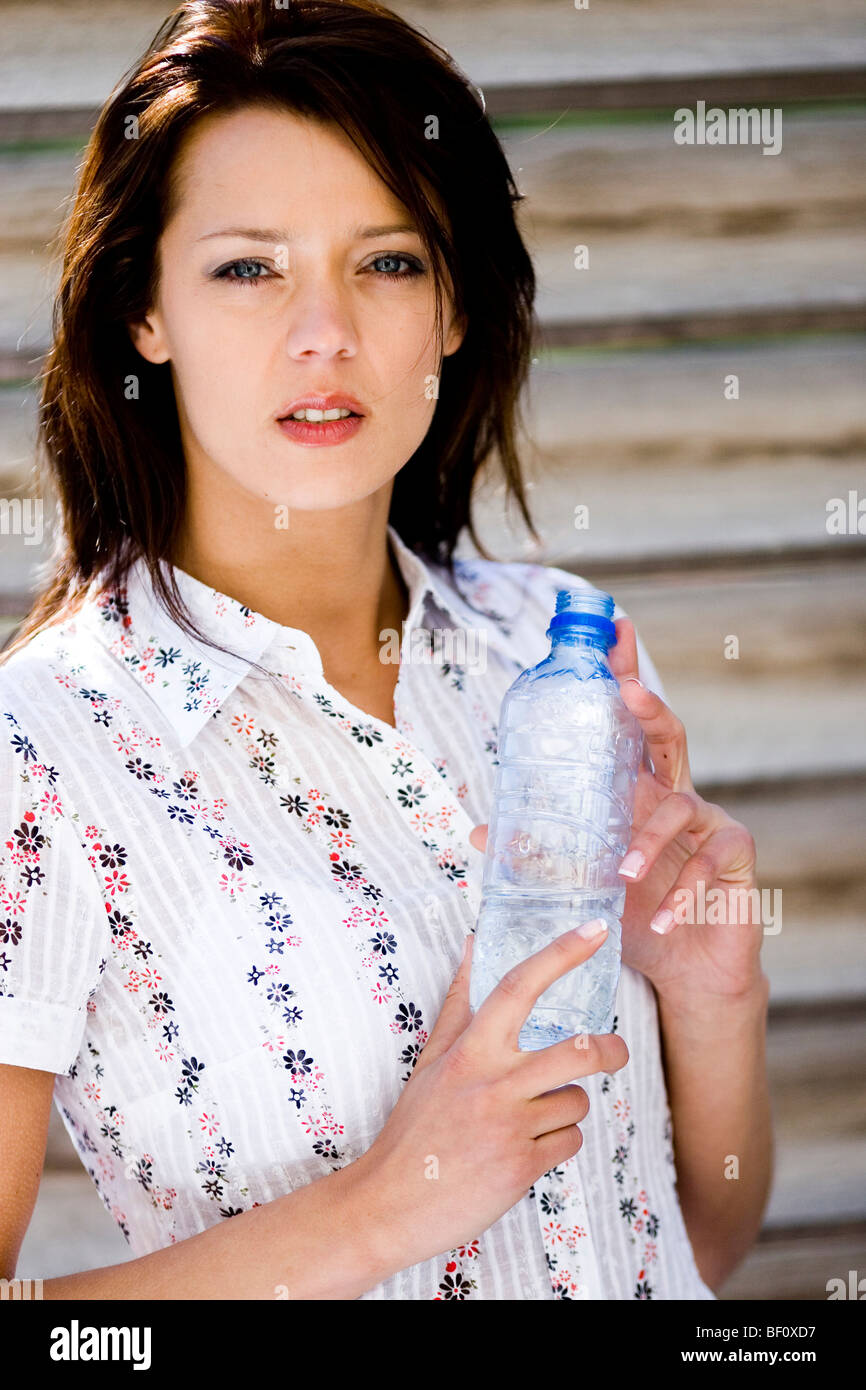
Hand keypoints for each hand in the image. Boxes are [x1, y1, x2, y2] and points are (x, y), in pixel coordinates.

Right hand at [353, 925, 627, 1271]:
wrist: (390, 1201)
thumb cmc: (414, 1127)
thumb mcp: (432, 1060)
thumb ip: (459, 1003)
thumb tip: (472, 946)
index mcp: (471, 1050)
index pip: (520, 987)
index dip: (562, 954)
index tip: (595, 931)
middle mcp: (493, 1082)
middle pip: (580, 1051)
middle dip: (612, 1050)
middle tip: (616, 1051)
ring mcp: (510, 1126)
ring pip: (578, 1101)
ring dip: (567, 1109)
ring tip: (532, 1120)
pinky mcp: (522, 1167)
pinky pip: (570, 1142)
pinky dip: (558, 1143)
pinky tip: (526, 1149)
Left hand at [469, 617, 764, 1008]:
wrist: (686, 968)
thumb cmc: (634, 911)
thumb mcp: (581, 881)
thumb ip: (538, 853)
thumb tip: (477, 829)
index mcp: (638, 790)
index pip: (630, 723)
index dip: (626, 672)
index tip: (613, 627)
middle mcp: (675, 794)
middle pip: (668, 736)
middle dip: (649, 708)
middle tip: (627, 689)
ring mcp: (710, 822)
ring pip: (682, 808)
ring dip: (650, 839)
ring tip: (621, 872)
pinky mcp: (735, 857)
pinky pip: (710, 864)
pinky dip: (682, 893)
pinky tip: (661, 919)